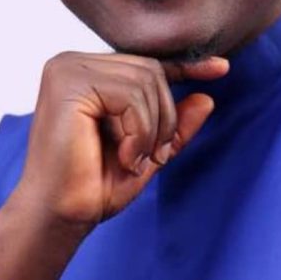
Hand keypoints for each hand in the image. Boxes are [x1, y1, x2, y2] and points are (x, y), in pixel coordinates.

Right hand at [13, 51, 228, 229]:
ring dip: (151, 130)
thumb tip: (207, 98)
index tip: (222, 69)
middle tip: (149, 157)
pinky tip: (124, 156)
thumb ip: (174, 125)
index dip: (186, 66)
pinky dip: (139, 132)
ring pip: (145, 80)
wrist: (58, 218)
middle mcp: (73, 62)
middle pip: (150, 69)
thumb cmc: (94, 186)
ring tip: (132, 159)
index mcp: (86, 72)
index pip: (146, 63)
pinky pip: (131, 95)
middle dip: (164, 117)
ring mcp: (68, 69)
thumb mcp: (147, 151)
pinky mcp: (68, 83)